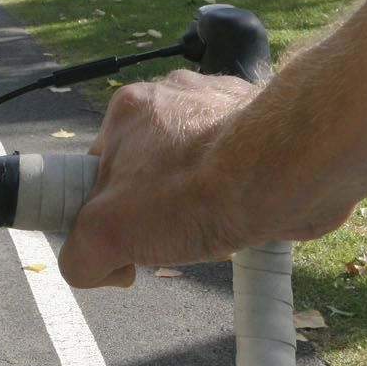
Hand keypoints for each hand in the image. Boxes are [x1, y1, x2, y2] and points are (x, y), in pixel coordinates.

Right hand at [57, 69, 353, 288]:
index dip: (108, 209)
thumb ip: (79, 255)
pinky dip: (240, 199)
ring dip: (202, 209)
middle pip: (150, 170)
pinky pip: (241, 171)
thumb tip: (87, 267)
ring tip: (216, 233)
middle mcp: (175, 97)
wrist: (286, 169)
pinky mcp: (266, 128)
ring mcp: (223, 108)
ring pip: (197, 172)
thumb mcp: (105, 236)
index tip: (125, 237)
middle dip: (158, 214)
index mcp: (129, 110)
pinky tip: (247, 219)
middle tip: (171, 241)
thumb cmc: (194, 189)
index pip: (101, 166)